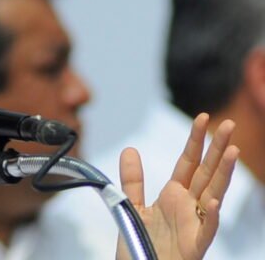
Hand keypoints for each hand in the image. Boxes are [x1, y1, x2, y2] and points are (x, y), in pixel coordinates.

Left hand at [116, 113, 237, 259]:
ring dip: (223, 174)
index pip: (188, 162)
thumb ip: (133, 179)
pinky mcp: (194, 246)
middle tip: (229, 124)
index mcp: (175, 195)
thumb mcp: (133, 205)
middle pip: (206, 172)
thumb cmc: (141, 244)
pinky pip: (205, 230)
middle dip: (217, 148)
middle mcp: (189, 207)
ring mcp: (194, 225)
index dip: (196, 140)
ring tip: (232, 151)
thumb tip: (130, 149)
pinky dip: (210, 216)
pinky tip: (213, 202)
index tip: (203, 117)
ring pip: (213, 195)